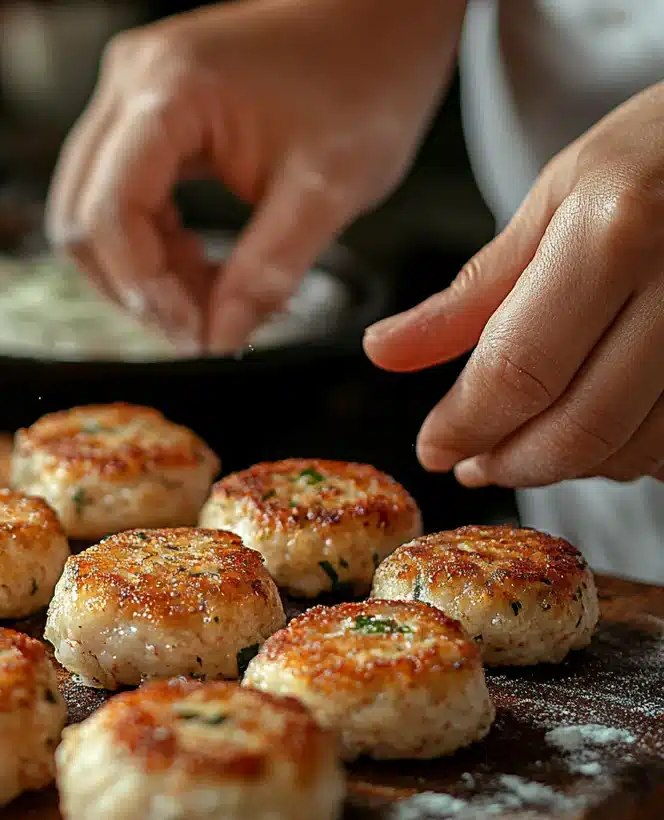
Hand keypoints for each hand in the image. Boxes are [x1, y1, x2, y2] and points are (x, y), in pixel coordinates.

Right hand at [46, 0, 466, 352]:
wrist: (383, 16)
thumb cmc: (367, 80)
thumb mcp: (330, 189)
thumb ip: (269, 271)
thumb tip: (220, 341)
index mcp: (168, 90)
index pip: (110, 212)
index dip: (145, 288)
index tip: (197, 336)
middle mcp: (128, 82)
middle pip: (81, 216)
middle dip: (133, 287)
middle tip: (198, 330)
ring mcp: (128, 91)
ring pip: (90, 212)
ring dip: (138, 271)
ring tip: (208, 299)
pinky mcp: (141, 108)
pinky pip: (115, 194)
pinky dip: (149, 244)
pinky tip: (199, 266)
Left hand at [364, 82, 663, 488]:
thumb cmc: (659, 153)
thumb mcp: (557, 199)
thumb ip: (472, 292)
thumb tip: (382, 352)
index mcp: (617, 232)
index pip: (520, 371)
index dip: (466, 426)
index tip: (435, 448)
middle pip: (580, 427)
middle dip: (512, 463)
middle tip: (476, 463)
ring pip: (636, 450)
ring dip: (570, 466)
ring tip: (530, 442)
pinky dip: (628, 453)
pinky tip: (598, 429)